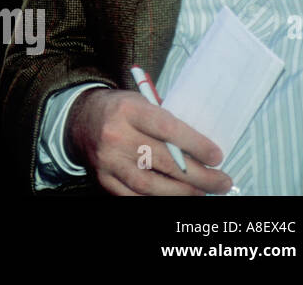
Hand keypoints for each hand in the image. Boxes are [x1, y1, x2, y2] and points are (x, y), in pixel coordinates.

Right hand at [66, 88, 231, 194]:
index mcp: (127, 109)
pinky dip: (158, 199)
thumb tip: (202, 152)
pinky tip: (174, 196)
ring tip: (202, 192)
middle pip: (164, 161)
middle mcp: (115, 135)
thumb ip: (167, 123)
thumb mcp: (142, 103)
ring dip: (182, 192)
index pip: (167, 129)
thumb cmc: (120, 111)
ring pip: (150, 185)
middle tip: (221, 182)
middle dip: (199, 176)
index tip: (217, 157)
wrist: (81, 119)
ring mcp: (107, 160)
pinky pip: (134, 197)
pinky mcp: (103, 179)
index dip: (196, 145)